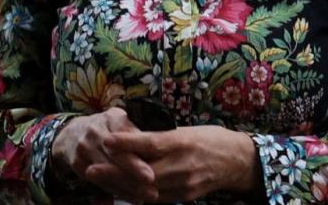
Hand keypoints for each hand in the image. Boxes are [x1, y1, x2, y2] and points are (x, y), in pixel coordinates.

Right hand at [52, 107, 157, 201]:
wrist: (73, 133)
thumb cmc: (108, 127)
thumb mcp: (121, 120)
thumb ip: (136, 131)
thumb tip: (161, 144)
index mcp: (112, 119)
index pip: (126, 137)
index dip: (137, 155)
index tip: (150, 173)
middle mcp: (96, 132)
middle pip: (115, 156)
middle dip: (133, 172)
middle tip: (151, 186)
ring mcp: (84, 148)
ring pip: (107, 172)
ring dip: (127, 186)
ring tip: (145, 195)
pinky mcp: (78, 163)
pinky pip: (98, 181)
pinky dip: (116, 190)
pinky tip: (131, 197)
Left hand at [103, 125, 261, 202]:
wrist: (237, 161)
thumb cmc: (211, 139)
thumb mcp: (187, 130)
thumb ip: (161, 136)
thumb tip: (130, 135)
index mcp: (183, 142)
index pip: (150, 143)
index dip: (126, 143)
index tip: (106, 139)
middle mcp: (183, 165)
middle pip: (142, 173)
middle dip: (114, 173)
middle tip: (91, 168)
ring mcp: (183, 184)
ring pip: (145, 191)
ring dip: (119, 187)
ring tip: (99, 180)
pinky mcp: (184, 198)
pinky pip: (155, 200)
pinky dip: (135, 195)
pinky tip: (120, 190)